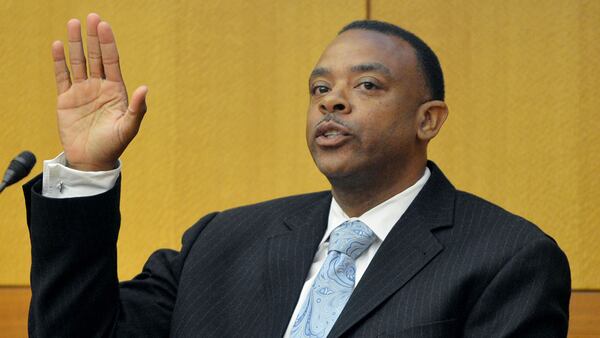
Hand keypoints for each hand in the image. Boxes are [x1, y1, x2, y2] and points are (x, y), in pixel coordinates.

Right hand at [52, 13, 147, 170]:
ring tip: (72, 24)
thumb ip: (137, 109)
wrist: (91, 161)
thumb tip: (144, 88)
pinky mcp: (66, 99)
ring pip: (78, 62)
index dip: (108, 44)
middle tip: (91, 17)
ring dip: (75, 44)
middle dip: (93, 37)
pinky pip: (62, 76)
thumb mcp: (129, 128)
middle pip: (96, 57)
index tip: (103, 26)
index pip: (112, 61)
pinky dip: (59, 62)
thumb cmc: (113, 145)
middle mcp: (99, 87)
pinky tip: (58, 47)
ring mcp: (82, 91)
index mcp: (116, 91)